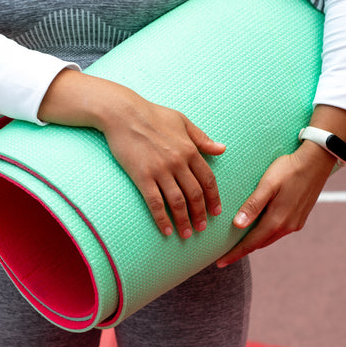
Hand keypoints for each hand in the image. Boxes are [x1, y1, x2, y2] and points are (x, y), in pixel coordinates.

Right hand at [38, 68, 224, 237]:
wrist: (123, 113)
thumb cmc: (152, 114)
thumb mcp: (182, 121)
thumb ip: (202, 138)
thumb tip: (222, 149)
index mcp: (190, 149)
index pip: (208, 179)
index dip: (213, 198)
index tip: (216, 211)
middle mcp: (178, 162)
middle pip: (195, 194)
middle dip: (200, 214)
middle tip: (202, 228)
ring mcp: (160, 170)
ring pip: (177, 201)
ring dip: (184, 220)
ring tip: (187, 233)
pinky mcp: (142, 176)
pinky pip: (155, 202)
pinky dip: (162, 219)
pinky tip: (166, 230)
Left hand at [215, 103, 345, 267]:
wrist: (317, 160)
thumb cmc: (289, 168)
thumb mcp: (268, 184)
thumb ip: (253, 205)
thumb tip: (238, 225)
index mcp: (277, 220)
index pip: (250, 243)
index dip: (234, 253)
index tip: (220, 263)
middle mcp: (287, 226)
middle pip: (259, 243)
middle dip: (242, 250)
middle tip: (225, 256)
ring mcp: (295, 223)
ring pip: (269, 238)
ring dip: (254, 242)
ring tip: (239, 245)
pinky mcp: (300, 217)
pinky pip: (278, 231)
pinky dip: (266, 234)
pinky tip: (258, 229)